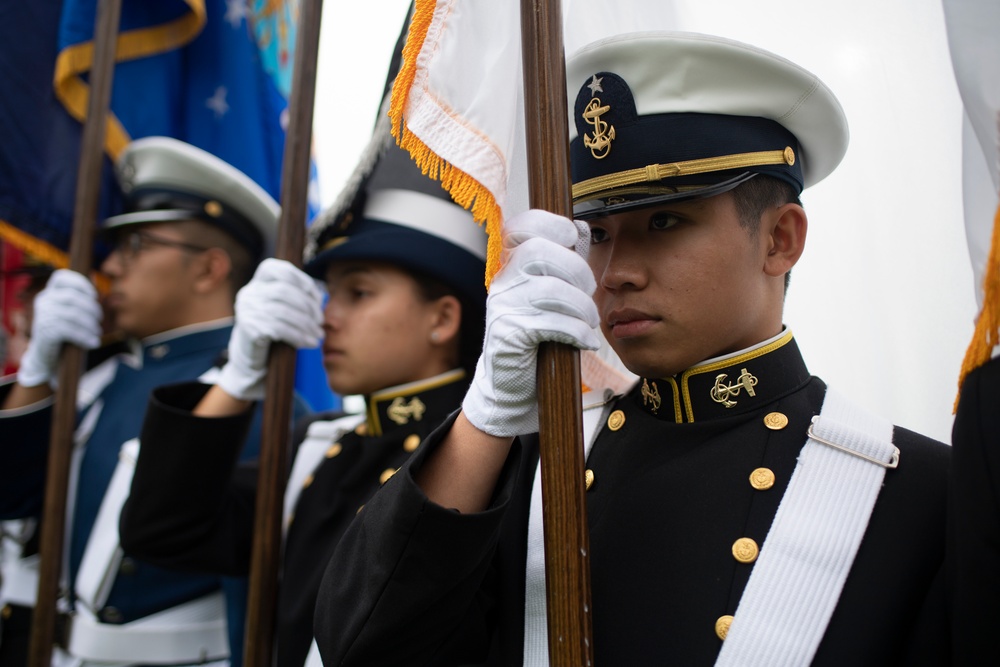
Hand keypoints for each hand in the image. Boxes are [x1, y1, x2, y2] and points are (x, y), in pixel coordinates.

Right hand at [17, 269, 102, 388]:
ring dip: (90, 324)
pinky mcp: (46, 332)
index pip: (60, 277)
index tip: (94, 295)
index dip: (80, 282)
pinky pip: (70, 331)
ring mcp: (42, 317)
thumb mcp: (68, 313)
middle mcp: (43, 302)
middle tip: (99, 319)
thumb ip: (77, 300)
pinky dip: (85, 337)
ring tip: (97, 332)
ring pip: (73, 314)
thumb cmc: (63, 332)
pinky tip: (94, 343)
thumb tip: (94, 282)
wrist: (46, 356)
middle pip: (72, 297)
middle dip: (91, 307)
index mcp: (48, 293)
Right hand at [217, 258, 323, 400]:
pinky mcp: (249, 328)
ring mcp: (247, 310)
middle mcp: (249, 293)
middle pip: (284, 291)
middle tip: (320, 321)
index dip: (301, 279)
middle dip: (307, 306)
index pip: (278, 269)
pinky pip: (278, 329)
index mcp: (258, 282)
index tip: (316, 295)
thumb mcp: (282, 307)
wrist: (252, 356)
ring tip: (318, 335)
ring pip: (283, 311)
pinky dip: (298, 336)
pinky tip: (308, 342)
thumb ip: (296, 297)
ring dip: (306, 324)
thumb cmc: (273, 328)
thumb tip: (321, 298)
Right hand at [461, 209, 599, 436]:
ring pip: (550, 289)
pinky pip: (551, 323)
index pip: (520, 227)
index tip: (571, 237)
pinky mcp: (509, 335)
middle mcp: (502, 281)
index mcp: (510, 266)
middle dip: (576, 270)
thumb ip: (558, 265)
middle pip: (539, 252)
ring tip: (590, 322)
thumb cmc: (534, 337)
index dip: (548, 223)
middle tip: (589, 292)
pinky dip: (576, 331)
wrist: (509, 385)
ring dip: (581, 307)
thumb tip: (581, 228)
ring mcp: (503, 307)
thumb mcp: (544, 296)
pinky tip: (585, 340)